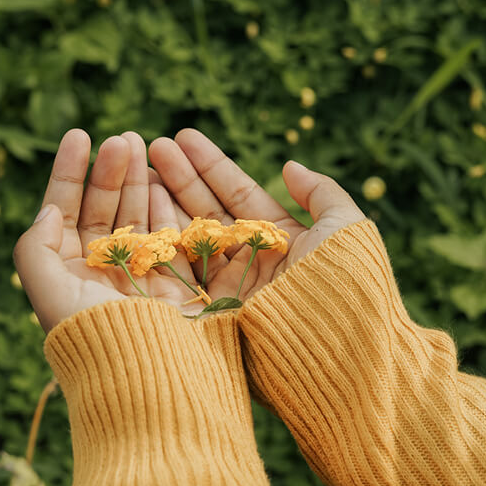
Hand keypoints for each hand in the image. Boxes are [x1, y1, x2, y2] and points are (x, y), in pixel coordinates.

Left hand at [13, 129, 205, 332]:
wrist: (146, 375)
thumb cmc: (91, 335)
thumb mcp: (47, 292)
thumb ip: (35, 248)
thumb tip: (49, 211)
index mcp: (69, 272)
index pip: (65, 211)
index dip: (69, 173)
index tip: (79, 135)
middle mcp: (103, 270)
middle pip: (104, 208)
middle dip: (110, 171)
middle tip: (122, 137)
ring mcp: (141, 273)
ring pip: (138, 215)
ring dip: (137, 179)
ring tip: (141, 145)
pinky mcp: (175, 280)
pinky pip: (170, 233)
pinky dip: (166, 205)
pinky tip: (162, 179)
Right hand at [148, 129, 366, 300]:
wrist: (337, 348)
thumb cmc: (344, 281)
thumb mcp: (343, 226)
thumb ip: (321, 192)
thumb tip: (290, 165)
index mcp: (281, 239)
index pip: (239, 194)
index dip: (212, 165)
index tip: (184, 137)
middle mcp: (251, 261)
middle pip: (210, 210)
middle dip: (181, 177)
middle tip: (154, 145)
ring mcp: (228, 285)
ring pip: (190, 236)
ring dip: (165, 201)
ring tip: (141, 167)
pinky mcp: (210, 309)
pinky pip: (181, 267)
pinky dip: (161, 238)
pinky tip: (143, 208)